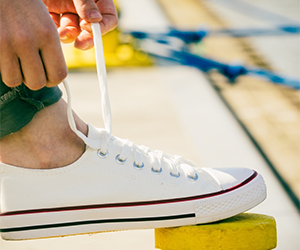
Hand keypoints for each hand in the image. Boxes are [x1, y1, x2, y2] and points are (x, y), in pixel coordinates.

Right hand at [0, 0, 117, 89]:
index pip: (58, 74)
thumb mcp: (44, 22)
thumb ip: (50, 46)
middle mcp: (28, 40)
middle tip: (30, 69)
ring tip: (15, 62)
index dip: (52, 79)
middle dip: (33, 79)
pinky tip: (5, 57)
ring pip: (15, 81)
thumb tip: (54, 73)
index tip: (47, 75)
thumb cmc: (23, 4)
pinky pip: (0, 73)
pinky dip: (2, 69)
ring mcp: (7, 43)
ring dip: (16, 75)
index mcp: (48, 34)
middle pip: (37, 83)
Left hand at [44, 0, 117, 49]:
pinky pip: (55, 27)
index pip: (108, 18)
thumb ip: (85, 2)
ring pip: (73, 30)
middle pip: (90, 29)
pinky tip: (50, 27)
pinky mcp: (51, 12)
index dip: (103, 27)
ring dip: (69, 35)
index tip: (92, 31)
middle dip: (86, 38)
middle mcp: (83, 6)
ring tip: (62, 32)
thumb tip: (95, 20)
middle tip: (80, 45)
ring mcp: (67, 9)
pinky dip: (53, 30)